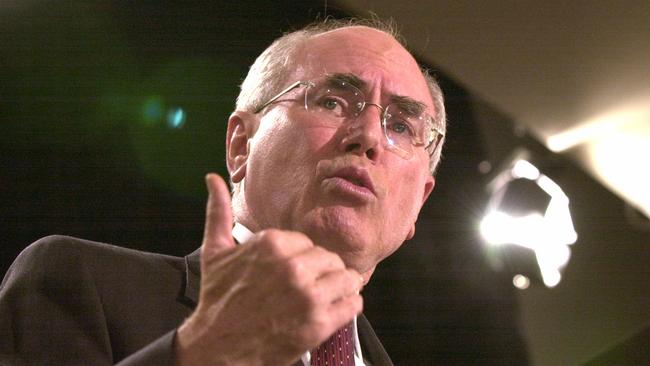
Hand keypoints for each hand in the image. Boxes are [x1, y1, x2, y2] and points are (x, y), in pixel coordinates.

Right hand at [175, 174, 363, 365]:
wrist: (216, 348)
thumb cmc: (217, 301)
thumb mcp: (214, 252)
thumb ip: (218, 212)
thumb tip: (212, 179)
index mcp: (272, 244)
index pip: (308, 243)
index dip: (302, 259)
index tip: (291, 273)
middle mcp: (293, 266)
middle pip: (330, 259)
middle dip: (322, 273)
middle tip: (307, 288)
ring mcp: (308, 295)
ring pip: (347, 277)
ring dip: (339, 288)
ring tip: (323, 298)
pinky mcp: (319, 322)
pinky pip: (354, 303)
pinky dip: (347, 307)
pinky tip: (330, 311)